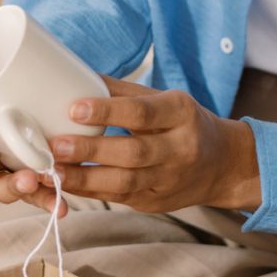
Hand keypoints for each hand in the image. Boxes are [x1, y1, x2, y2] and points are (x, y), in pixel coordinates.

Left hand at [47, 75, 261, 213]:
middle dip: (91, 150)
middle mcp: (179, 148)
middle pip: (133, 152)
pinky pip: (119, 198)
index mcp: (181, 113)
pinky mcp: (156, 202)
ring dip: (85, 178)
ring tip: (52, 170)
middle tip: (56, 144)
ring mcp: (169, 180)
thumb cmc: (185, 123)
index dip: (107, 111)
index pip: (141, 113)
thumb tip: (78, 74)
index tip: (74, 108)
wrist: (223, 164)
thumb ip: (123, 91)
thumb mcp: (165, 99)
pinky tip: (65, 184)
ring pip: (125, 183)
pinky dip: (90, 192)